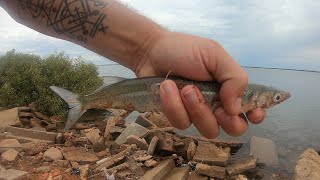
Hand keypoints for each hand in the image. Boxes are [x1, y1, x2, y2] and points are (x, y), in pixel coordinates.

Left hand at [135, 31, 265, 137]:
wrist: (151, 52)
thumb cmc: (185, 50)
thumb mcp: (214, 55)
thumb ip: (234, 78)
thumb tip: (237, 109)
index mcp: (230, 87)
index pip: (251, 108)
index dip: (256, 115)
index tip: (253, 114)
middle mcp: (217, 104)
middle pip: (234, 129)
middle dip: (225, 118)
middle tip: (214, 102)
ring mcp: (197, 113)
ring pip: (208, 130)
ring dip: (197, 108)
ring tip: (185, 87)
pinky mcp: (178, 117)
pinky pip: (182, 124)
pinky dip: (174, 105)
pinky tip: (167, 87)